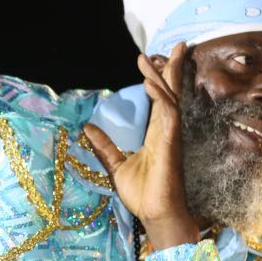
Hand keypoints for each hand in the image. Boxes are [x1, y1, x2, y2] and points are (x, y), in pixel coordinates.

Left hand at [82, 42, 200, 250]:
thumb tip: (87, 127)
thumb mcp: (116, 166)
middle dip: (172, 68)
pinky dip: (161, 97)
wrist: (155, 215)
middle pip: (171, 93)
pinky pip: (168, 115)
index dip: (158, 78)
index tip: (148, 58)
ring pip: (170, 99)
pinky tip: (151, 83)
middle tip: (174, 45)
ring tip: (152, 57)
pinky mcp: (170, 144)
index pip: (160, 99)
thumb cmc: (143, 194)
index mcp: (156, 134)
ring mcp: (170, 137)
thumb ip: (105, 146)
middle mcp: (166, 131)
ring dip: (163, 76)